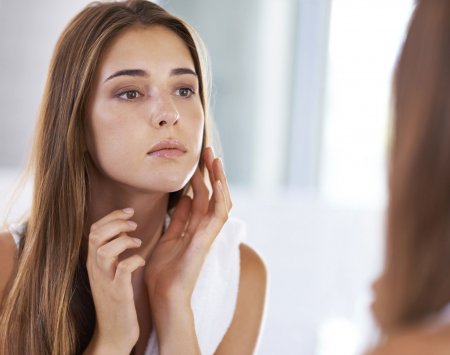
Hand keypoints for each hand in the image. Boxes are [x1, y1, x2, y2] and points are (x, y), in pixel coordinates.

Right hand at [85, 208, 144, 353]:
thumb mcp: (110, 272)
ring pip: (104, 251)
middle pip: (95, 235)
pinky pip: (122, 270)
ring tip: (138, 241)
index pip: (93, 230)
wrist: (113, 333)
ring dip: (123, 240)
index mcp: (94, 262)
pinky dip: (133, 260)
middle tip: (134, 223)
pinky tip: (142, 260)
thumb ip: (113, 251)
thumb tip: (125, 228)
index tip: (129, 211)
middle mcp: (96, 269)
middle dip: (116, 222)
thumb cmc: (117, 299)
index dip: (111, 216)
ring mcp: (105, 282)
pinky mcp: (118, 294)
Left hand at [144, 147, 231, 346]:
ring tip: (215, 159)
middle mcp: (203, 229)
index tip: (196, 160)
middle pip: (212, 195)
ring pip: (220, 201)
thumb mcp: (168, 238)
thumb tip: (184, 198)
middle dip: (211, 173)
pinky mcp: (207, 240)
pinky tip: (218, 180)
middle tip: (209, 151)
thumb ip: (178, 219)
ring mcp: (207, 234)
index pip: (200, 197)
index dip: (200, 178)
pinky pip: (218, 215)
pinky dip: (220, 197)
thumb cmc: (163, 273)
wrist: (163, 297)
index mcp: (193, 228)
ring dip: (219, 180)